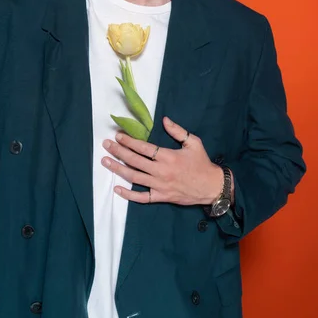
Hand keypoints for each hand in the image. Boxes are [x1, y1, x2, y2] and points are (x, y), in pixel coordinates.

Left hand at [101, 116, 228, 204]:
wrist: (212, 187)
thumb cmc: (202, 163)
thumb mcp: (193, 142)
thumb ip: (178, 131)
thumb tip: (164, 120)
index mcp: (168, 156)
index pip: (143, 148)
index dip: (129, 141)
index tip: (118, 136)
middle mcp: (161, 171)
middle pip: (134, 161)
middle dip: (118, 152)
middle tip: (106, 145)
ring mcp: (159, 185)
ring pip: (134, 177)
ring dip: (118, 169)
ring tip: (105, 161)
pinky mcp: (161, 197)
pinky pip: (142, 197)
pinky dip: (128, 194)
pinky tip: (117, 189)